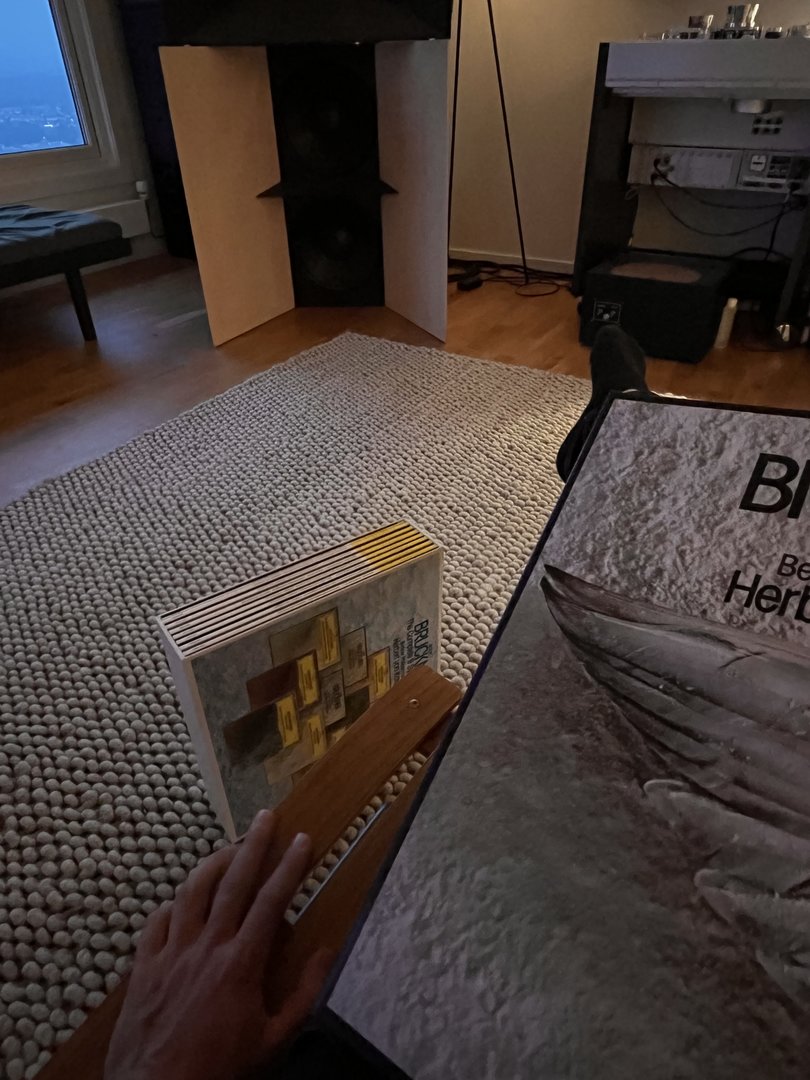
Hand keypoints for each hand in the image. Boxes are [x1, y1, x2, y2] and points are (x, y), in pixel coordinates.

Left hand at [105, 810, 332, 1079]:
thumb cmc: (219, 1070)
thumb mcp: (273, 1040)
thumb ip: (304, 995)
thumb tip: (328, 953)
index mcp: (241, 963)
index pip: (272, 901)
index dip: (289, 866)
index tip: (302, 840)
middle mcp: (207, 947)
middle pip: (233, 882)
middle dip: (253, 845)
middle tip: (266, 817)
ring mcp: (171, 953)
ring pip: (192, 891)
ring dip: (213, 862)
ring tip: (230, 846)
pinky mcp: (144, 966)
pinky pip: (157, 920)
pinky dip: (174, 903)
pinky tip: (183, 899)